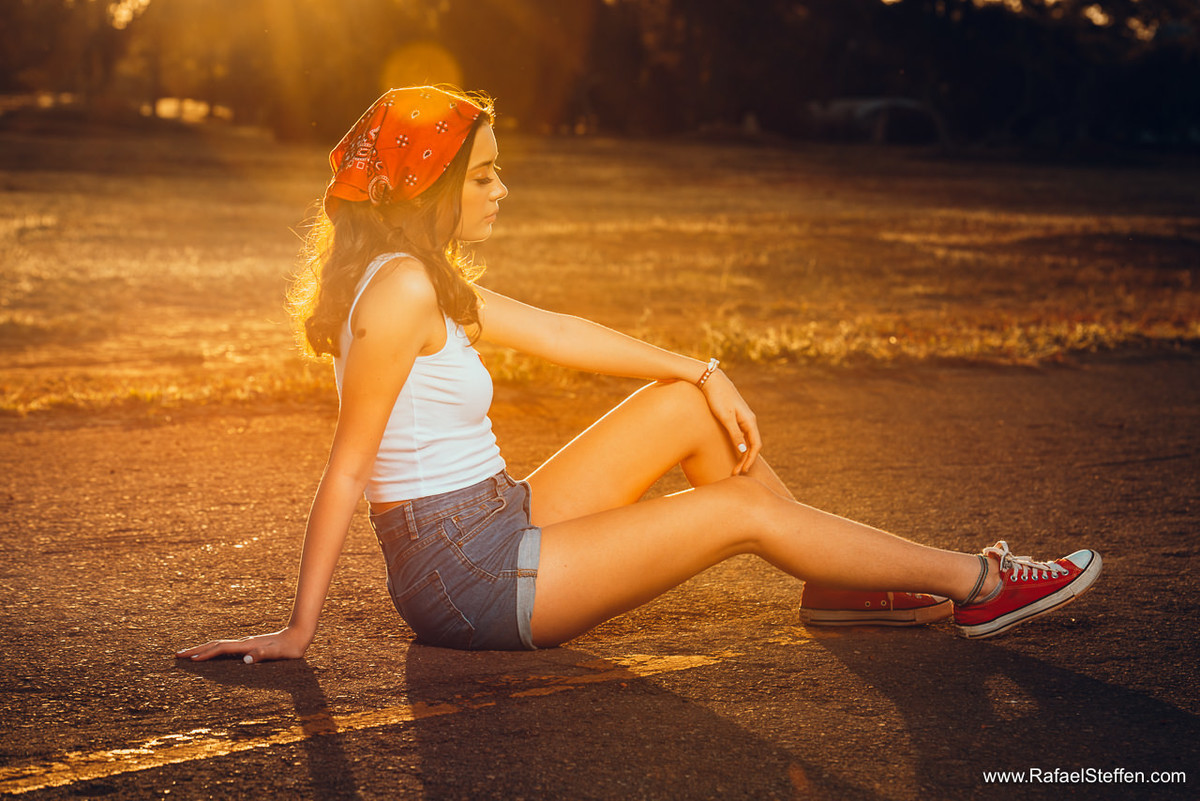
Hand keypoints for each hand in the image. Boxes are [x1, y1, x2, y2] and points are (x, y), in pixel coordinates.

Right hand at [175, 626, 310, 663]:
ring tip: (189, 654)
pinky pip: (225, 648)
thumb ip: (262, 656)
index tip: (191, 660)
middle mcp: (243, 643)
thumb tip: (245, 660)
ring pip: (218, 645)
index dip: (206, 654)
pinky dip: (213, 651)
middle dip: (196, 650)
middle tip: (178, 655)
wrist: (298, 636)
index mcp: (247, 646)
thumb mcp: (278, 654)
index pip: (221, 649)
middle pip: (214, 645)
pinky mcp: (248, 646)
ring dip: (202, 649)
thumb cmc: (289, 649)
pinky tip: (211, 655)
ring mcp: (244, 644)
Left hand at [698, 369, 760, 474]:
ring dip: (742, 455)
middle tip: (735, 473)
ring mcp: (743, 418)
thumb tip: (743, 451)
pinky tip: (733, 452)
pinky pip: (741, 435)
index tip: (742, 471)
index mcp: (749, 421)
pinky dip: (739, 446)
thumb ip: (735, 434)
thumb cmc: (718, 398)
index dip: (750, 459)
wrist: (712, 380)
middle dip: (745, 460)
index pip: (755, 445)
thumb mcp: (725, 418)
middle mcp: (749, 420)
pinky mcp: (735, 416)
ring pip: (747, 440)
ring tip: (734, 466)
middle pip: (752, 445)